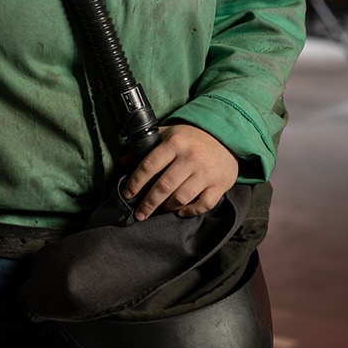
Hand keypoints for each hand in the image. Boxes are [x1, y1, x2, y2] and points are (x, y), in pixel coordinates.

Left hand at [122, 124, 238, 220]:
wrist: (225, 137)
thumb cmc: (192, 137)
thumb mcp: (167, 134)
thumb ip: (145, 146)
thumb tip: (123, 160)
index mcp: (174, 144)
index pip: (149, 166)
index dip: (135, 183)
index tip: (127, 194)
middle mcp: (190, 158)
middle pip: (163, 186)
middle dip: (148, 203)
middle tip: (139, 213)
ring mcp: (206, 173)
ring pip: (181, 198)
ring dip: (167, 207)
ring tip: (160, 209)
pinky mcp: (220, 184)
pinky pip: (203, 205)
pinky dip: (189, 211)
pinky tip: (181, 211)